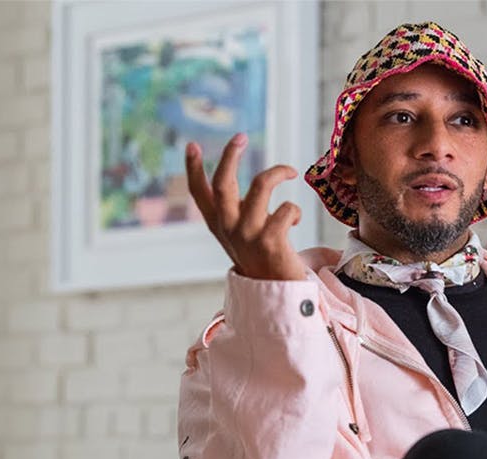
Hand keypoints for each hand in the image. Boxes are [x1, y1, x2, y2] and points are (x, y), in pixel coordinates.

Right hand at [186, 133, 307, 280]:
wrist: (276, 293)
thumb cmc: (262, 259)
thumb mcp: (242, 234)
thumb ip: (239, 210)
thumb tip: (244, 181)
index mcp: (219, 225)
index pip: (199, 194)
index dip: (193, 169)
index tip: (191, 145)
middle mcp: (229, 228)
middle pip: (224, 182)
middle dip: (230, 155)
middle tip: (240, 137)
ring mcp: (248, 235)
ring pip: (260, 185)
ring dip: (278, 172)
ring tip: (290, 172)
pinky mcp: (271, 242)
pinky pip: (286, 209)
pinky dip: (294, 210)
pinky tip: (294, 220)